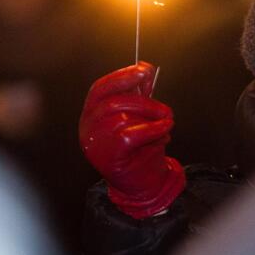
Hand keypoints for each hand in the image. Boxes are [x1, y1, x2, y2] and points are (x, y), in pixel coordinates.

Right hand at [80, 62, 184, 218]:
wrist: (141, 187)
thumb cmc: (139, 150)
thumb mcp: (139, 118)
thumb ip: (139, 95)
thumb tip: (145, 68)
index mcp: (91, 114)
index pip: (100, 89)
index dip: (122, 76)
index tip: (144, 69)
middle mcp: (87, 128)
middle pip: (113, 101)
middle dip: (144, 101)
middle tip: (165, 108)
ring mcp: (95, 144)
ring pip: (122, 117)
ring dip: (151, 116)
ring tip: (166, 122)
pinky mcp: (109, 157)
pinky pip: (130, 135)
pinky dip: (152, 130)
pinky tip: (165, 132)